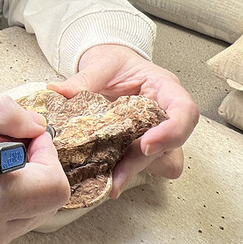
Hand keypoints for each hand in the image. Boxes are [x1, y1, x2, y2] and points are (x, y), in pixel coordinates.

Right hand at [0, 96, 70, 243]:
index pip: (52, 188)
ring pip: (33, 214)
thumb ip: (6, 115)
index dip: (45, 154)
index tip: (25, 138)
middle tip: (3, 150)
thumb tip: (36, 126)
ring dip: (21, 186)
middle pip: (47, 201)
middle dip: (34, 169)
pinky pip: (13, 225)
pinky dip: (6, 202)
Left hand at [49, 45, 198, 197]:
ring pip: (163, 163)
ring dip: (136, 171)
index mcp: (165, 88)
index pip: (185, 112)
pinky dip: (127, 172)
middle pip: (174, 146)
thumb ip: (82, 80)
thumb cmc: (114, 63)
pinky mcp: (144, 146)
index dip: (172, 132)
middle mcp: (167, 113)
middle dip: (144, 162)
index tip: (145, 145)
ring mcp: (159, 133)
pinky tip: (106, 176)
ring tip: (109, 180)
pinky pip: (146, 166)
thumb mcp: (100, 64)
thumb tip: (57, 92)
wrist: (110, 68)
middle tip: (117, 177)